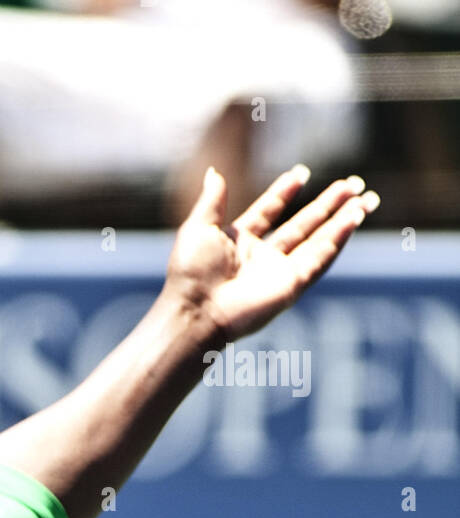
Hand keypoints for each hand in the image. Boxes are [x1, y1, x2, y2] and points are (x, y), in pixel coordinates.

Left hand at [163, 164, 378, 343]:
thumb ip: (212, 200)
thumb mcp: (199, 227)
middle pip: (302, 225)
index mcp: (238, 242)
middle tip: (351, 184)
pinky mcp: (291, 285)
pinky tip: (354, 219)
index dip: (284, 192)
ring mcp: (278, 272)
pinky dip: (338, 239)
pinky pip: (320, 258)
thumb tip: (214, 171)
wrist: (196, 309)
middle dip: (327, 204)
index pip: (268, 212)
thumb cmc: (190, 272)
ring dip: (341, 220)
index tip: (301, 173)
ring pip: (318, 240)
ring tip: (365, 198)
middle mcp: (261, 257)